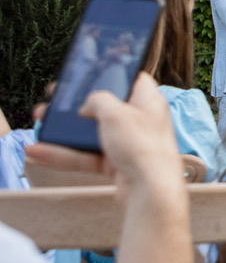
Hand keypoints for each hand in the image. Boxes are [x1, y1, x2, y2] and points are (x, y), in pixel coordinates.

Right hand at [26, 75, 185, 200]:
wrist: (150, 192)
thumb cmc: (143, 148)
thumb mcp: (116, 113)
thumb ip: (98, 100)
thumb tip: (88, 104)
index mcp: (148, 102)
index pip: (134, 80)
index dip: (115, 73)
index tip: (93, 70)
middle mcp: (139, 121)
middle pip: (105, 107)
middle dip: (77, 104)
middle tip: (55, 99)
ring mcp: (127, 144)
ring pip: (91, 133)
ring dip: (63, 129)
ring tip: (39, 120)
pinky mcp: (116, 165)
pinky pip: (85, 156)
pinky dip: (63, 154)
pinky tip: (38, 151)